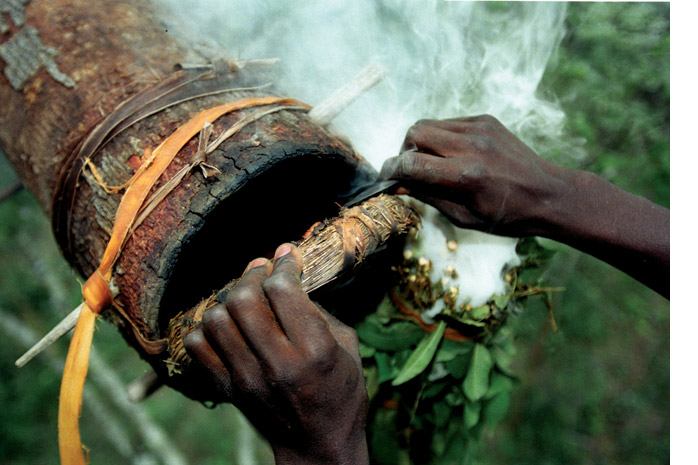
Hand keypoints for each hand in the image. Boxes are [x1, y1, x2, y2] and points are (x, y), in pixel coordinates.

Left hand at [183, 244, 368, 464]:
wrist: (319, 446)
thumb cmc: (341, 393)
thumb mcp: (348, 347)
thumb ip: (320, 311)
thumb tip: (290, 278)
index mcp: (315, 351)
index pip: (283, 290)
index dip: (283, 264)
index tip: (285, 256)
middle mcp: (278, 363)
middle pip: (243, 299)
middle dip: (252, 274)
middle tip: (262, 271)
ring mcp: (248, 379)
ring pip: (216, 319)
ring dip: (229, 299)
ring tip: (244, 297)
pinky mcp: (229, 390)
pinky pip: (197, 346)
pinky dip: (206, 329)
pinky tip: (227, 325)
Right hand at [382, 115, 668, 297]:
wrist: (548, 195)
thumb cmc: (506, 215)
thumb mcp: (463, 216)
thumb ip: (427, 196)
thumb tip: (397, 185)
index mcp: (465, 176)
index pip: (412, 163)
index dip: (392, 169)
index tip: (386, 176)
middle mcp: (471, 146)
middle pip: (415, 133)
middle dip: (404, 151)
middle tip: (409, 169)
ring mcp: (480, 129)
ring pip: (430, 123)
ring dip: (421, 142)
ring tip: (429, 161)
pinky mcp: (486, 120)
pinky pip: (449, 122)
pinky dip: (441, 136)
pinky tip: (451, 154)